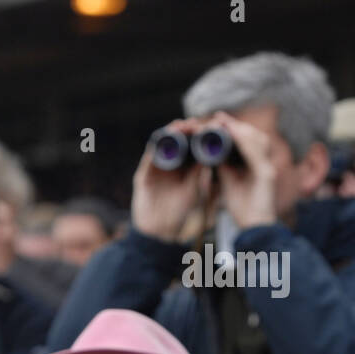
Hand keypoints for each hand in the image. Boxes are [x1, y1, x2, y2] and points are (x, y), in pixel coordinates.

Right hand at [132, 118, 210, 241]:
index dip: (196, 135)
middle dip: (183, 131)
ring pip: (161, 147)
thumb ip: (198, 173)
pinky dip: (155, 148)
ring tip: (178, 127)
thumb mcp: (192, 190)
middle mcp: (168, 166)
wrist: (158, 230)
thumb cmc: (178, 212)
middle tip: (192, 123)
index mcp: (182, 168)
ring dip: (169, 135)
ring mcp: (154, 170)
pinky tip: (161, 139)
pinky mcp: (143, 176)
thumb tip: (211, 153)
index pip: (190, 146)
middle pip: (175, 142)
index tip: (205, 127)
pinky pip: (148, 159)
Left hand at [210, 111, 278, 229]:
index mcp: (256, 163)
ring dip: (238, 128)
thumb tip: (211, 154)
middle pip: (252, 135)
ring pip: (255, 139)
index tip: (217, 119)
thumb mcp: (228, 182)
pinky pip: (256, 153)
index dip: (233, 127)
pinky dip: (244, 141)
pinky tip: (233, 133)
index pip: (246, 140)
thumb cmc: (243, 207)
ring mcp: (268, 167)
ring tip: (222, 121)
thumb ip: (223, 167)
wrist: (254, 228)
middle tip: (217, 116)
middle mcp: (265, 162)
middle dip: (234, 124)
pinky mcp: (267, 174)